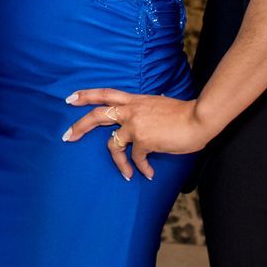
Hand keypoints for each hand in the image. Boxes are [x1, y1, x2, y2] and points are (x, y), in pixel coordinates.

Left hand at [63, 89, 215, 181]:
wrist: (198, 118)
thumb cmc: (184, 114)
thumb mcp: (160, 105)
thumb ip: (147, 110)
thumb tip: (144, 118)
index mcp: (135, 100)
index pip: (105, 94)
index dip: (86, 95)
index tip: (70, 98)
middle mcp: (131, 111)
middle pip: (97, 115)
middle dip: (80, 125)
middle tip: (67, 136)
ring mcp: (135, 125)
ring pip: (113, 145)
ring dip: (118, 162)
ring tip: (125, 172)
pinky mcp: (143, 140)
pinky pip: (136, 158)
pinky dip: (141, 168)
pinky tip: (149, 172)